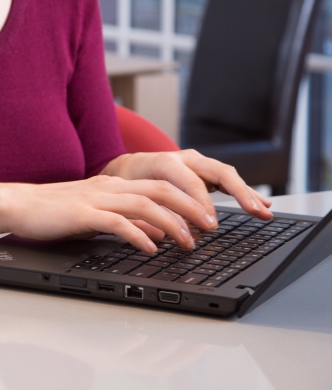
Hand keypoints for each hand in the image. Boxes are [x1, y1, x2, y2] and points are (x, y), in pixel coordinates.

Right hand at [0, 175, 222, 252]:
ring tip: (188, 242)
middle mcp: (109, 187)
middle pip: (161, 190)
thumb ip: (127, 221)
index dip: (189, 201)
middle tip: (211, 228)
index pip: (162, 186)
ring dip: (171, 224)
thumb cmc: (54, 212)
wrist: (18, 204)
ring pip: (145, 204)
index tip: (207, 220)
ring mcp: (96, 198)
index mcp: (114, 185)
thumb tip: (157, 232)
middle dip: (191, 208)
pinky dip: (138, 234)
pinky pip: (117, 221)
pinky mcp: (81, 213)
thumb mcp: (98, 215)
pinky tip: (150, 248)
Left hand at [100, 149, 272, 225]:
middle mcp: (183, 158)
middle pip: (217, 171)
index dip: (202, 205)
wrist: (125, 168)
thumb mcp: (133, 197)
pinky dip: (243, 191)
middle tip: (255, 212)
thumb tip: (173, 232)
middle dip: (239, 192)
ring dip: (247, 192)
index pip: (191, 183)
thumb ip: (155, 211)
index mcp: (164, 162)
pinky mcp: (203, 169)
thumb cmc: (128, 184)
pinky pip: (227, 179)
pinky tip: (261, 203)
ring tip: (265, 210)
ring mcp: (195, 162)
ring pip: (226, 174)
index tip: (211, 226)